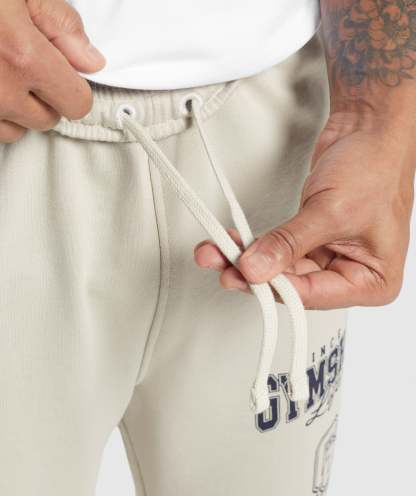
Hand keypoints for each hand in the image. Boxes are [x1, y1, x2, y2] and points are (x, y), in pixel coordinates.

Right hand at [0, 0, 104, 142]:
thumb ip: (60, 24)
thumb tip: (90, 59)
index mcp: (22, 56)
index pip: (77, 103)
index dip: (74, 89)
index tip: (65, 77)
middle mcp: (0, 90)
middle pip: (48, 119)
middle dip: (43, 97)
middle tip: (23, 67)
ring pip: (18, 130)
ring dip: (16, 110)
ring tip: (1, 75)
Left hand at [194, 112, 414, 308]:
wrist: (368, 128)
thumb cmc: (375, 164)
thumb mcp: (331, 211)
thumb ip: (290, 243)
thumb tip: (257, 269)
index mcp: (373, 280)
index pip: (314, 295)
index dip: (276, 286)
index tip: (245, 275)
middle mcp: (351, 272)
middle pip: (294, 285)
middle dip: (256, 274)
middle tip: (225, 266)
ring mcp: (330, 256)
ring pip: (281, 269)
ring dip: (249, 260)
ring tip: (220, 253)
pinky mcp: (311, 239)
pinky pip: (280, 250)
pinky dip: (257, 245)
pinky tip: (236, 244)